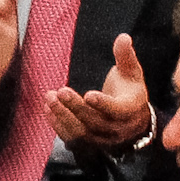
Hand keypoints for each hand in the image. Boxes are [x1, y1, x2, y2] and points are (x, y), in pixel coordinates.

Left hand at [47, 36, 153, 151]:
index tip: (88, 94)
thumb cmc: (129, 90)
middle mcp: (117, 128)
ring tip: (49, 98)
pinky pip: (73, 137)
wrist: (131, 120)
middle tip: (60, 91)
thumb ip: (125, 56)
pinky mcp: (90, 143)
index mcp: (130, 110)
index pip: (118, 110)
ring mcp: (102, 138)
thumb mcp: (132, 72)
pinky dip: (59, 124)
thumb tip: (123, 37)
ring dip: (64, 116)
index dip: (104, 104)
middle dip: (76, 107)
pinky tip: (48, 109)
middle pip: (96, 121)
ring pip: (82, 131)